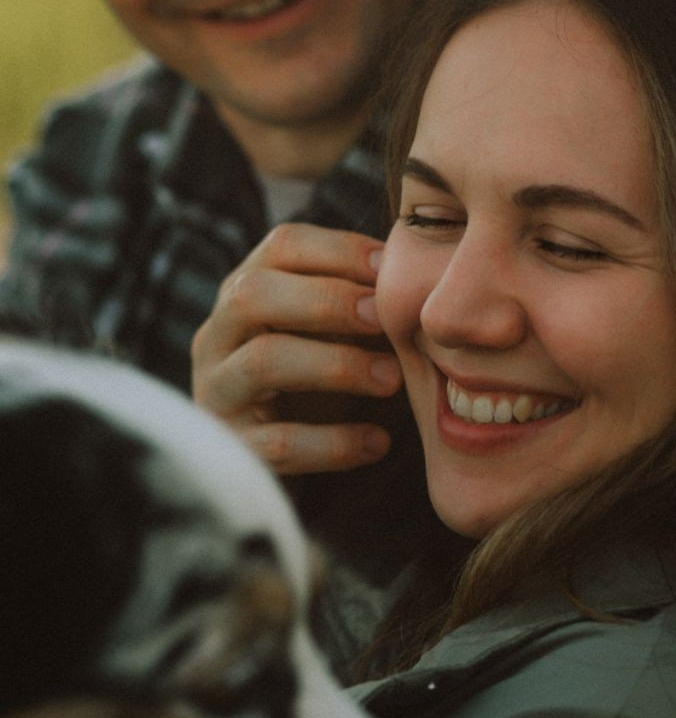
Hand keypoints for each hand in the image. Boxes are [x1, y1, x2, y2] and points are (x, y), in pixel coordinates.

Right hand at [192, 224, 403, 476]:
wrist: (270, 471)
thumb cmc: (309, 389)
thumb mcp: (329, 339)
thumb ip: (358, 306)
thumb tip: (416, 274)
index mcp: (243, 294)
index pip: (279, 246)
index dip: (337, 249)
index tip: (389, 268)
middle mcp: (216, 337)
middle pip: (253, 294)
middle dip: (327, 300)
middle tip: (384, 319)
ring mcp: (216, 394)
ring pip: (262, 362)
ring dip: (337, 365)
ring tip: (392, 380)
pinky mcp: (233, 450)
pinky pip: (279, 442)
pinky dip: (335, 442)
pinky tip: (378, 442)